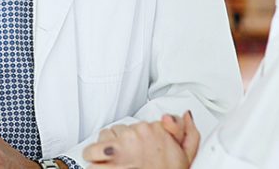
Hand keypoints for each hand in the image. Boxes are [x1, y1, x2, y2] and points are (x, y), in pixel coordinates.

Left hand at [82, 112, 198, 168]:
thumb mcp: (188, 154)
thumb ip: (186, 131)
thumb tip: (186, 115)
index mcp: (154, 129)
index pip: (135, 124)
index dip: (132, 138)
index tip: (135, 147)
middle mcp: (136, 135)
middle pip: (117, 130)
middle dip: (117, 144)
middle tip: (123, 158)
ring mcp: (121, 146)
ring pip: (102, 138)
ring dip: (102, 151)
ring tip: (110, 163)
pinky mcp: (108, 160)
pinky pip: (91, 153)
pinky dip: (91, 159)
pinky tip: (96, 164)